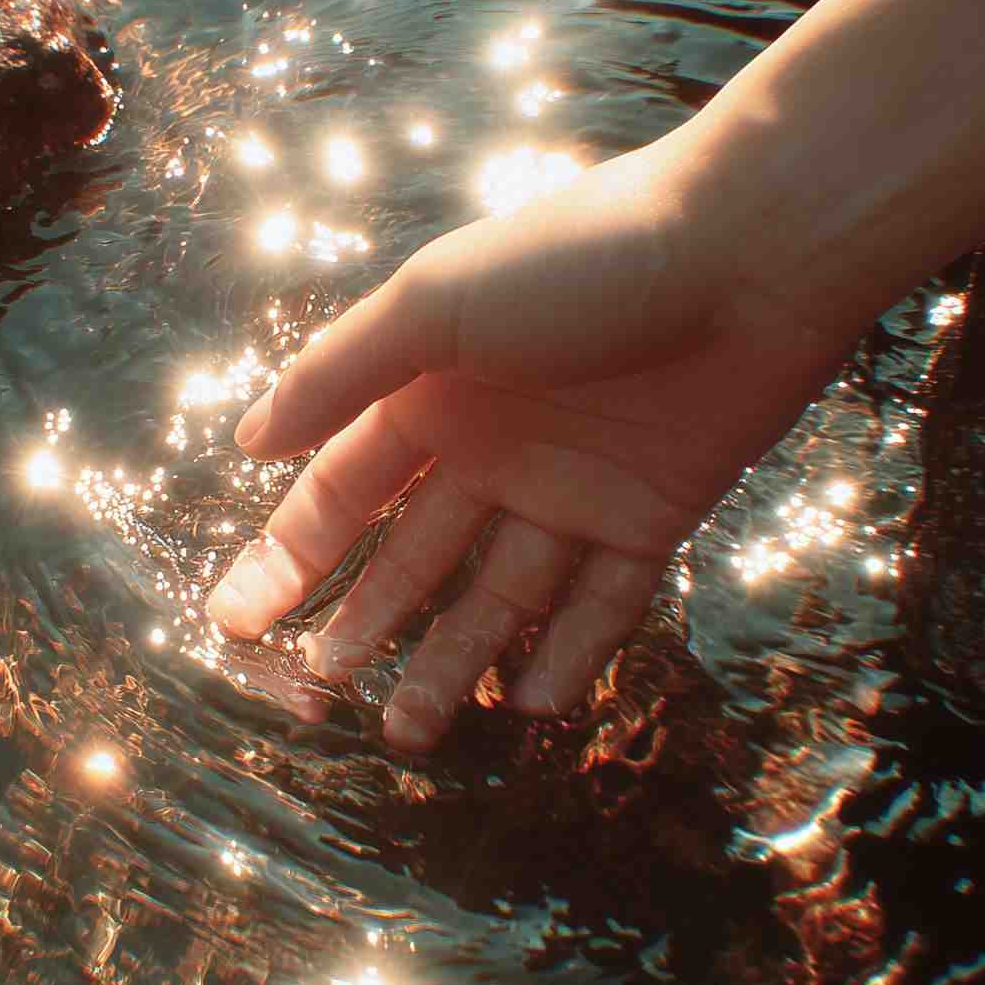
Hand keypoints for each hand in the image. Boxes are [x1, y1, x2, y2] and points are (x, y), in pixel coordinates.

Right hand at [206, 133, 849, 748]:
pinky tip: (525, 706)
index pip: (343, 491)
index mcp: (433, 391)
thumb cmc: (582, 258)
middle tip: (318, 694)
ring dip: (452, 661)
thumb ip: (341, 372)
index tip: (235, 623)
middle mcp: (495, 447)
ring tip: (406, 733)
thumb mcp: (438, 301)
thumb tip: (248, 440)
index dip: (288, 556)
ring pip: (499, 594)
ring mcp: (573, 487)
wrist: (749, 252)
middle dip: (365, 624)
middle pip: (414, 555)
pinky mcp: (652, 515)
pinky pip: (601, 602)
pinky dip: (566, 656)